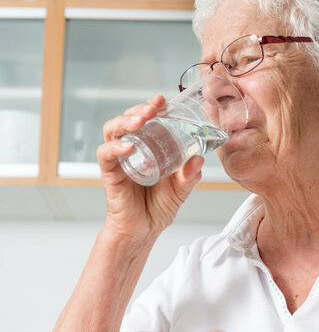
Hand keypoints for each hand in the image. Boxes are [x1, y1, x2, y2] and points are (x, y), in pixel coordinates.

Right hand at [97, 95, 204, 238]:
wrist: (144, 231)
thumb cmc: (159, 207)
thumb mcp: (181, 189)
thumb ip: (190, 175)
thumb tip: (199, 158)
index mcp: (148, 148)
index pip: (145, 120)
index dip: (152, 107)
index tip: (164, 100)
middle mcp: (131, 150)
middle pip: (127, 120)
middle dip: (139, 108)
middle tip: (154, 107)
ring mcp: (119, 161)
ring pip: (112, 131)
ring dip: (125, 120)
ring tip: (142, 119)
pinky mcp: (110, 174)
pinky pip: (105, 155)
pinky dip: (115, 147)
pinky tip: (129, 145)